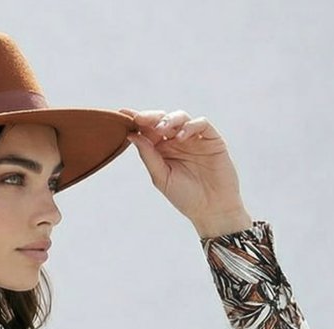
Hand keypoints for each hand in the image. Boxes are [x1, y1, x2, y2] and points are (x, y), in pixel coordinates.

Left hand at [118, 108, 249, 233]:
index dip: (137, 121)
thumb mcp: (161, 178)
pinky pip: (201, 123)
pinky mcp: (212, 138)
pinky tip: (181, 137)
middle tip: (140, 119)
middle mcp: (177, 141)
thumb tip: (132, 136)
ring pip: (181, 117)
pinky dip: (190, 126)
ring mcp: (194, 138)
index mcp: (162, 150)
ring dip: (169, 120)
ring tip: (161, 130)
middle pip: (162, 120)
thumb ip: (148, 156)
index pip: (148, 131)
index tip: (122, 114)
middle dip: (151, 117)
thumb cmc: (185, 197)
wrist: (212, 209)